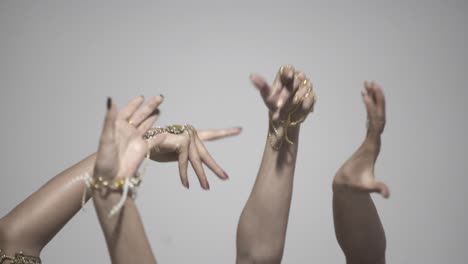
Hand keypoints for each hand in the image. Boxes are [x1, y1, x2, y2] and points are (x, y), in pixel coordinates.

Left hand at [94, 96, 163, 180]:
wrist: (111, 177)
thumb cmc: (105, 158)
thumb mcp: (106, 137)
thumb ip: (110, 118)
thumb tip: (110, 100)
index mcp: (118, 127)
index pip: (127, 111)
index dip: (134, 104)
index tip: (141, 97)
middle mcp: (128, 132)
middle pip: (141, 116)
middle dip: (150, 107)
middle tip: (160, 97)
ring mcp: (136, 141)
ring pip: (147, 126)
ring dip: (153, 118)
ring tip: (160, 109)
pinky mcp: (143, 150)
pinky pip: (153, 142)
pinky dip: (160, 138)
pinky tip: (165, 133)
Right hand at [146, 126, 241, 189]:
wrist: (140, 142)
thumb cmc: (157, 148)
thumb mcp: (176, 154)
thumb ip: (188, 156)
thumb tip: (199, 163)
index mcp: (192, 136)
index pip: (212, 134)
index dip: (226, 132)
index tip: (240, 129)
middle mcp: (191, 133)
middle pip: (206, 154)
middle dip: (215, 168)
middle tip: (225, 178)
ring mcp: (187, 135)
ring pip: (197, 160)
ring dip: (201, 176)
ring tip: (206, 188)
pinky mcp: (182, 141)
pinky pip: (185, 161)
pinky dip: (184, 174)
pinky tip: (186, 184)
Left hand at [250, 65, 315, 122]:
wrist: (283, 117)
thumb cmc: (274, 103)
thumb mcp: (266, 96)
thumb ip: (261, 85)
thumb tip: (251, 76)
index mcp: (285, 76)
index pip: (288, 69)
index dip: (289, 72)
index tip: (288, 77)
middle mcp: (297, 79)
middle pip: (296, 81)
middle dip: (287, 94)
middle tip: (279, 105)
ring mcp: (305, 87)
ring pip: (303, 90)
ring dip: (294, 101)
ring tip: (286, 110)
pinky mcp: (311, 96)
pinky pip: (309, 99)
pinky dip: (303, 106)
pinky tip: (296, 111)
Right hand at [334, 82, 388, 197]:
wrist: (350, 188)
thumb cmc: (355, 186)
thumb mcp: (365, 188)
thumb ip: (377, 189)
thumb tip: (386, 194)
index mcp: (373, 147)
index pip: (377, 125)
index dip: (373, 110)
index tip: (366, 96)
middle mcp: (375, 141)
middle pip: (380, 116)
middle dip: (377, 99)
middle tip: (372, 82)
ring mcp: (372, 140)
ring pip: (375, 116)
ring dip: (373, 100)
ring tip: (367, 84)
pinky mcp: (367, 140)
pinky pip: (370, 119)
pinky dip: (367, 108)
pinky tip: (363, 98)